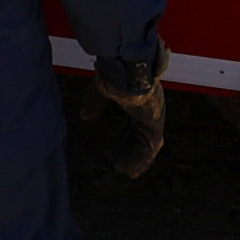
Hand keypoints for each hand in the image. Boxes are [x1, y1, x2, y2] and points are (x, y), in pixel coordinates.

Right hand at [84, 61, 166, 181]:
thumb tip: (85, 116)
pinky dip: (138, 161)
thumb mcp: (101, 90)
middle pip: (139, 133)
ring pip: (145, 145)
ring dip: (134, 158)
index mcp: (139, 98)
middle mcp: (149, 109)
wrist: (128, 68)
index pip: (134, 121)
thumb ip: (95, 104)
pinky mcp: (154, 127)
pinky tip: (129, 171)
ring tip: (123, 170)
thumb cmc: (116, 72)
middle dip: (129, 147)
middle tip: (118, 160)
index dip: (125, 135)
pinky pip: (148, 150)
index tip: (118, 144)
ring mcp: (153, 118)